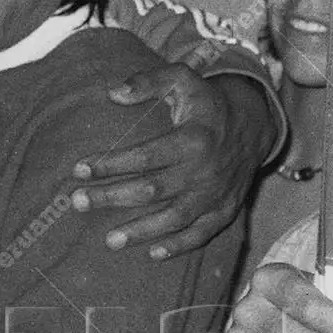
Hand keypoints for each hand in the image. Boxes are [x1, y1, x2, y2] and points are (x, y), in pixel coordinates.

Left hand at [73, 65, 267, 258]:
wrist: (254, 124)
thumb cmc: (207, 102)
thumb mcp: (183, 78)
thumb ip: (149, 81)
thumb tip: (114, 94)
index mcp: (192, 138)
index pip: (145, 156)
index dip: (111, 164)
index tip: (78, 170)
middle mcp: (204, 170)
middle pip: (152, 190)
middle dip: (112, 197)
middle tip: (79, 202)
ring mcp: (215, 194)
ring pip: (175, 218)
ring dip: (142, 231)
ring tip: (109, 240)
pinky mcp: (225, 210)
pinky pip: (202, 233)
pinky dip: (179, 246)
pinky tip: (153, 253)